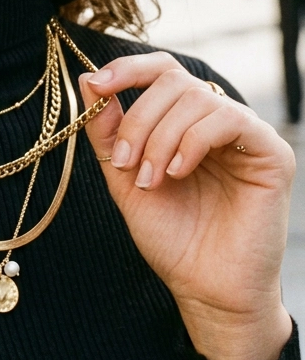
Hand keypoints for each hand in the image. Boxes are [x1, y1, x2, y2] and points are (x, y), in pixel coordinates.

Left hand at [79, 54, 294, 359]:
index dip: (128, 69)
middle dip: (139, 118)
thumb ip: (108, 132)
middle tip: (127, 162)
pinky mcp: (271, 152)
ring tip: (153, 180)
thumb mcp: (125, 179)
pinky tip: (179, 172)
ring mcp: (245, 134)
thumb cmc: (172, 239)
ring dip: (162, 137)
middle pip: (174, 80)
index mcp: (185, 122)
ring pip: (197, 97)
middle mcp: (217, 120)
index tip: (98, 86)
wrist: (205, 290)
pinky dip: (193, 140)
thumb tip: (88, 80)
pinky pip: (229, 118)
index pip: (161, 71)